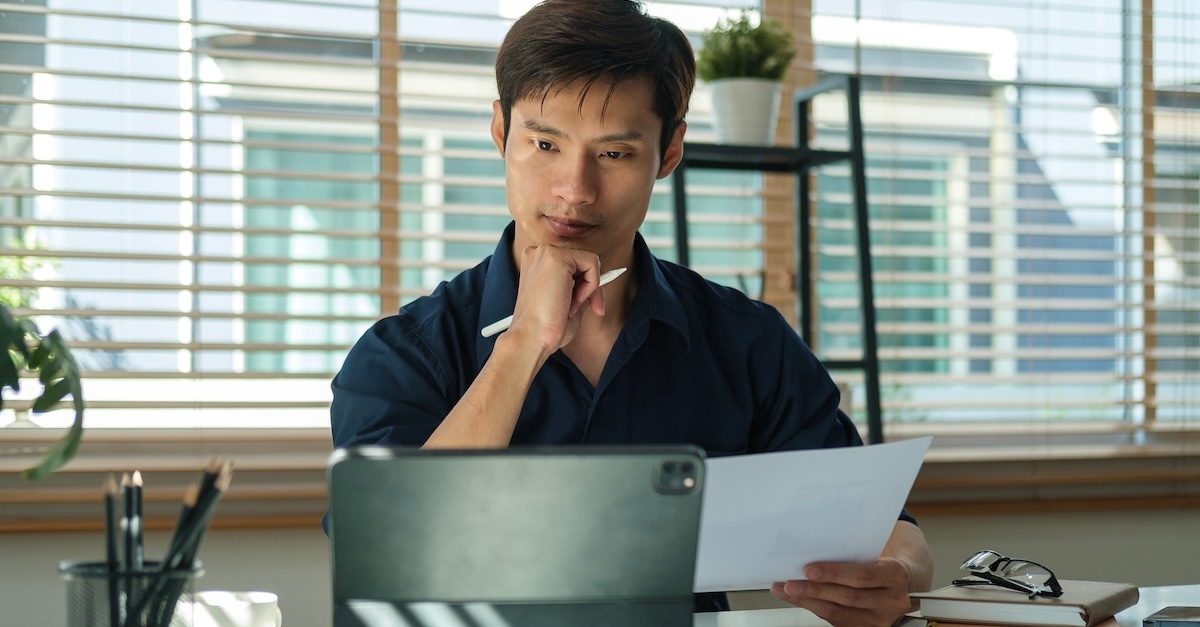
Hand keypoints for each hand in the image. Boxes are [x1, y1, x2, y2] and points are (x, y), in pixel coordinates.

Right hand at [508, 245, 606, 352]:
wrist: (530, 338)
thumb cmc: (545, 328)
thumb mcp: (566, 301)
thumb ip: (578, 286)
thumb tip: (599, 279)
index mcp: (537, 263)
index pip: (572, 264)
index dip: (583, 284)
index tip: (586, 303)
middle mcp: (539, 254)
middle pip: (582, 261)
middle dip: (591, 286)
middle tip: (587, 308)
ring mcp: (546, 252)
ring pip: (589, 261)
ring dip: (589, 287)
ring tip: (571, 307)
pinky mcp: (556, 256)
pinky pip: (592, 263)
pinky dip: (592, 285)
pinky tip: (575, 299)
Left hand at [770, 558, 913, 626]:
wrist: (904, 582)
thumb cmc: (884, 563)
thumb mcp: (877, 553)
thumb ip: (853, 555)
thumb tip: (812, 550)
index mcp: (895, 575)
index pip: (862, 576)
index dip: (834, 573)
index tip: (808, 569)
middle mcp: (892, 600)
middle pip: (848, 597)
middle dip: (815, 590)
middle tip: (790, 583)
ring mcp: (881, 619)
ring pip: (839, 613)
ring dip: (808, 602)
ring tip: (787, 591)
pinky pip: (837, 620)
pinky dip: (815, 609)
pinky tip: (800, 600)